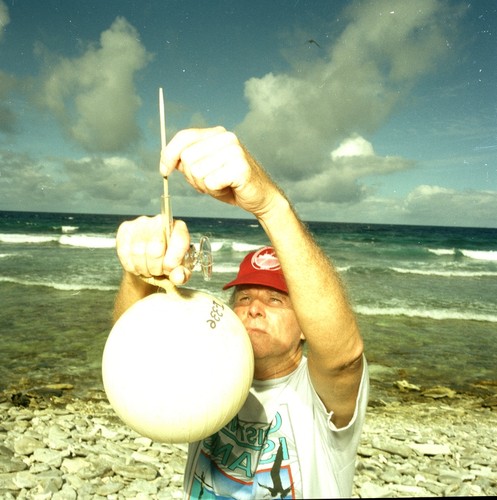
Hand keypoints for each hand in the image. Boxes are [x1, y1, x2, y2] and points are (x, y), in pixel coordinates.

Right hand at [116, 215, 191, 285]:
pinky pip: (125, 252)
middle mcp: (160, 221)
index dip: (173, 261)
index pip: (179, 241)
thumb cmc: (166, 264)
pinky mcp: (125, 229)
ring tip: (148, 271)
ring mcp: (140, 223)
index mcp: (179, 228)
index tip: (169, 270)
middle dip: (156, 268)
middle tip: (158, 273)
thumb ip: (182, 274)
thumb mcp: (179, 272)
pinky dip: (131, 266)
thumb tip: (178, 277)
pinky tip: (137, 267)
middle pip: (156, 248)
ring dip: (143, 268)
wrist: (148, 261)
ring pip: (138, 252)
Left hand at [160, 127, 284, 218]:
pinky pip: (210, 182)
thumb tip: (168, 158)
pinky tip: (229, 188)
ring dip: (205, 186)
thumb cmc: (233, 184)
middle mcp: (226, 137)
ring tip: (221, 185)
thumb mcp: (206, 169)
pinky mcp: (239, 167)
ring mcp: (234, 151)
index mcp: (217, 134)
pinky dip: (216, 191)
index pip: (184, 137)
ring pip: (197, 172)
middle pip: (187, 158)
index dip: (168, 154)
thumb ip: (189, 160)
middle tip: (210, 182)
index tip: (164, 170)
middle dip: (193, 177)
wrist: (261, 197)